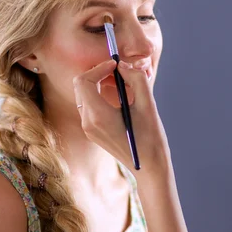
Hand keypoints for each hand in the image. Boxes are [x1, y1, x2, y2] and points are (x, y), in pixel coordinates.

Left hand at [73, 59, 170, 176]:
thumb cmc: (151, 138)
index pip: (84, 81)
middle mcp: (88, 123)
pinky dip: (100, 94)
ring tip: (122, 81)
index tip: (116, 64)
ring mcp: (88, 128)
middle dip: (98, 73)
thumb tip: (123, 65)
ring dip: (99, 82)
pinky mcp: (92, 131)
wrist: (149, 167)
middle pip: (81, 86)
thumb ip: (136, 79)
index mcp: (98, 116)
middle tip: (119, 70)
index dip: (99, 67)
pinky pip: (89, 105)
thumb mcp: (147, 105)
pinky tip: (119, 95)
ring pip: (84, 94)